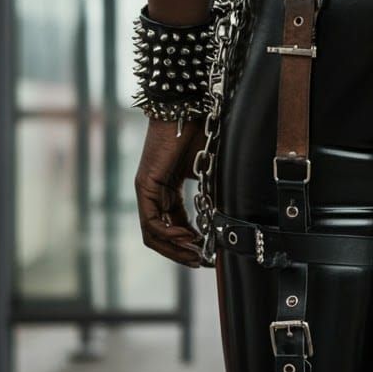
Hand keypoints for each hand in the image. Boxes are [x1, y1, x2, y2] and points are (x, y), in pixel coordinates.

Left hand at [133, 117, 207, 267]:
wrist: (188, 110)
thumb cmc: (200, 134)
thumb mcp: (208, 173)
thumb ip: (212, 196)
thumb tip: (228, 220)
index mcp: (166, 190)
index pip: (172, 226)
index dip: (187, 243)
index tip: (205, 253)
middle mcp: (153, 192)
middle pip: (159, 235)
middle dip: (180, 252)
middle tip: (200, 262)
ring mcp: (146, 189)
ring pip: (152, 233)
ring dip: (174, 248)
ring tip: (195, 254)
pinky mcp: (145, 185)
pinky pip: (151, 221)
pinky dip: (168, 234)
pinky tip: (188, 236)